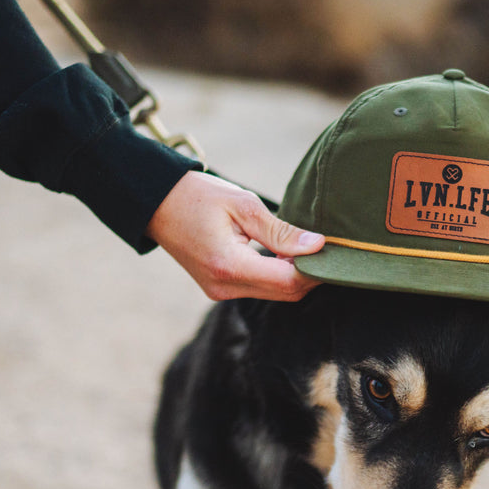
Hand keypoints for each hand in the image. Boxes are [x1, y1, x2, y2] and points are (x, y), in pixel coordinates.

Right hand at [146, 171, 324, 301]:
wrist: (156, 202)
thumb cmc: (198, 195)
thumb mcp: (243, 204)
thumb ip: (281, 230)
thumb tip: (317, 245)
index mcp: (229, 265)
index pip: (288, 281)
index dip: (316, 269)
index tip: (333, 248)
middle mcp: (224, 287)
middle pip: (285, 293)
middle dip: (309, 274)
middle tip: (325, 247)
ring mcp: (219, 292)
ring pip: (274, 293)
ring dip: (294, 274)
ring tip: (304, 245)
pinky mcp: (219, 288)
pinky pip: (259, 288)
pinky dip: (277, 274)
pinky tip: (283, 253)